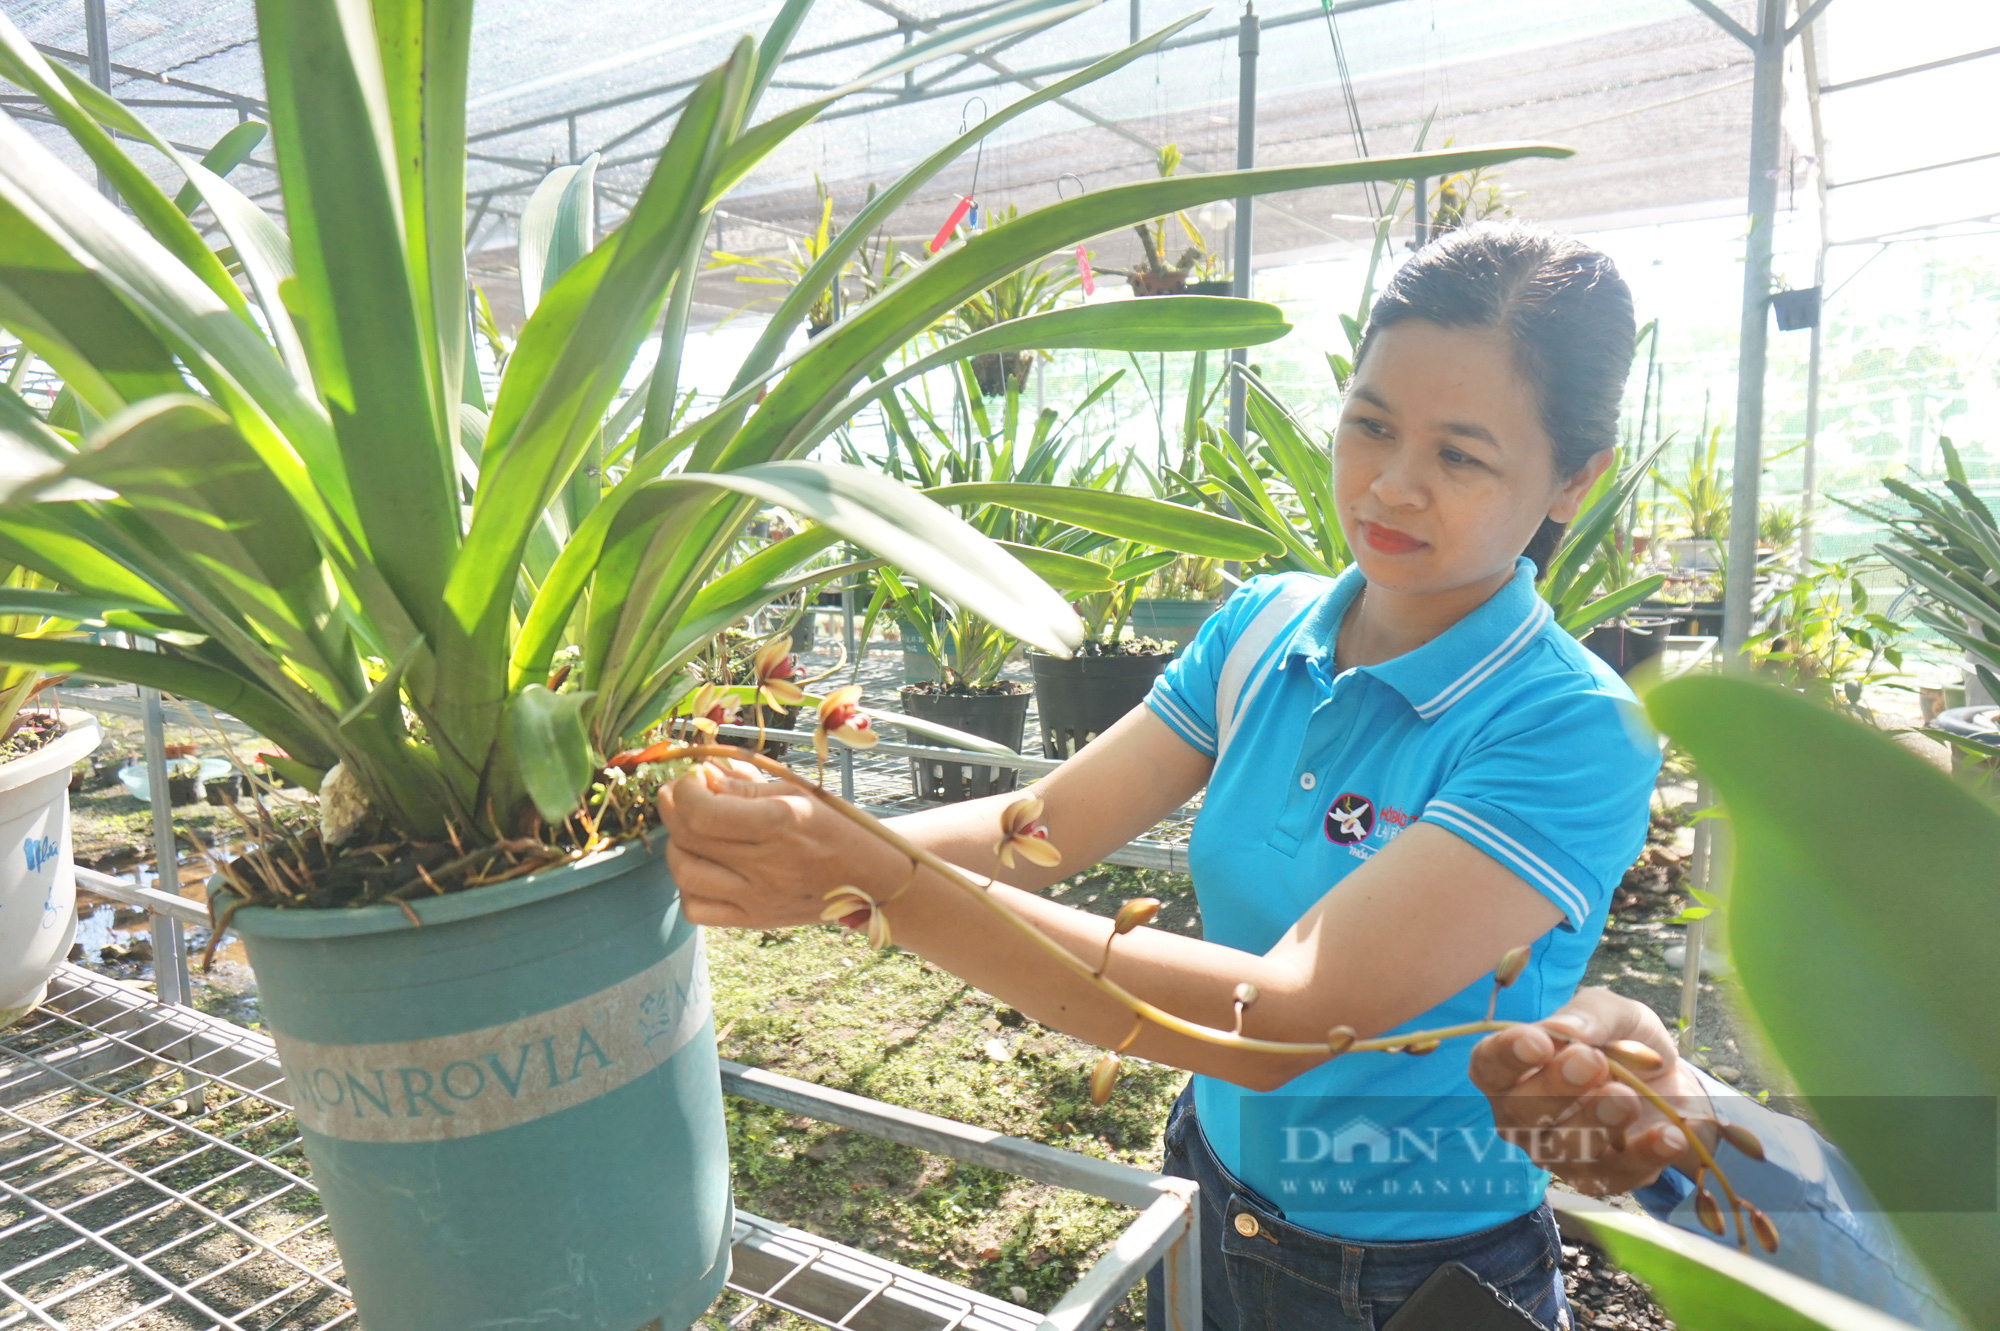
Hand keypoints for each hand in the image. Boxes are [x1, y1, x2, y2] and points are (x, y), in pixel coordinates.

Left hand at [656, 760, 909, 929]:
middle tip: (679, 795)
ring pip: (685, 873)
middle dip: (672, 808)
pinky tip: (702, 866)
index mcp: (782, 822)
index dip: (685, 790)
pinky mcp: (753, 920)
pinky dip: (687, 886)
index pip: (704, 811)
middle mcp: (767, 863)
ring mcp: (758, 897)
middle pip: (689, 837)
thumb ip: (746, 786)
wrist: (871, 878)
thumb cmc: (834, 827)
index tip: (693, 778)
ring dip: (676, 845)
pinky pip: (697, 910)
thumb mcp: (797, 794)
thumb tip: (701, 774)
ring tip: (689, 830)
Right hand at [1469, 987, 1715, 1195]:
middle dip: (1556, 1087)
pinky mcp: (1598, 1179)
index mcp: (1512, 1069)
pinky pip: (1615, 1174)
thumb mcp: (1616, 1015)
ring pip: (1564, 1147)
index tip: (1539, 1042)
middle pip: (1521, 1111)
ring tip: (1629, 1098)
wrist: (1671, 1085)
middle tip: (1592, 1061)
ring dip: (1596, 1121)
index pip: (1489, 1065)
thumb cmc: (1624, 1043)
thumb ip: (1590, 1016)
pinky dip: (1644, 1155)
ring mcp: (1556, 1153)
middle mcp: (1521, 1116)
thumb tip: (1565, 1030)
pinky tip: (1668, 1135)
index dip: (1508, 1055)